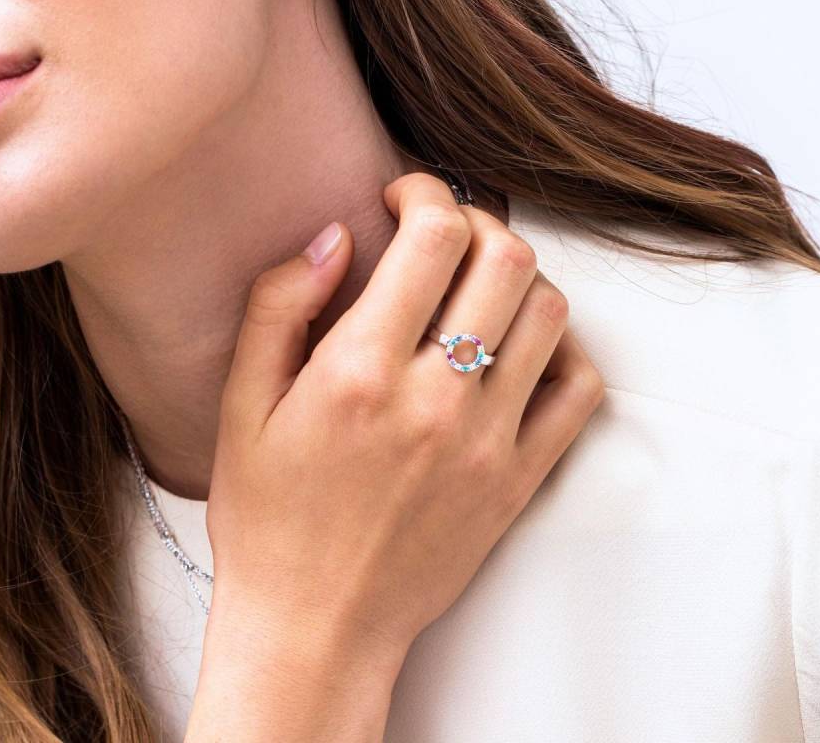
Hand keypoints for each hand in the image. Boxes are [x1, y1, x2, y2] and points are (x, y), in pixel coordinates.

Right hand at [204, 172, 604, 666]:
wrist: (317, 627)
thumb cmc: (269, 518)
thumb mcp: (241, 407)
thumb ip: (278, 306)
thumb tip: (333, 235)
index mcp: (360, 372)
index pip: (432, 237)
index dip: (425, 191)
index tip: (404, 195)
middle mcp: (436, 400)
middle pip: (505, 258)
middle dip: (479, 220)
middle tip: (446, 233)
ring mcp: (488, 442)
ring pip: (549, 312)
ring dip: (519, 278)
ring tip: (480, 287)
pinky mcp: (520, 480)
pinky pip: (579, 390)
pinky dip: (563, 349)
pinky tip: (521, 347)